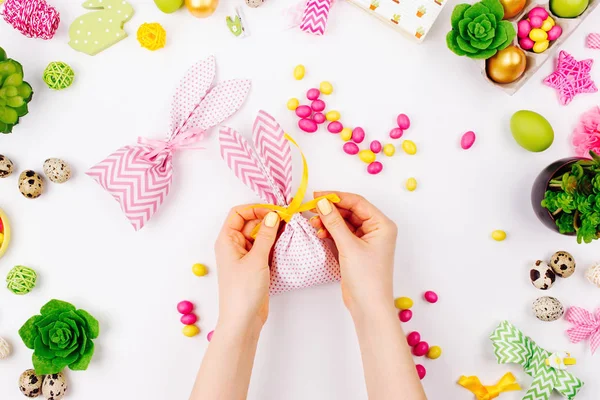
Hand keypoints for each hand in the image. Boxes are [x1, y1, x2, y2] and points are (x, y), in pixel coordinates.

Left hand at [214, 206, 280, 331]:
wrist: (243, 320)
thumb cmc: (243, 291)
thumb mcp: (256, 259)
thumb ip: (265, 235)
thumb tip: (273, 216)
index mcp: (227, 240)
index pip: (238, 213)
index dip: (256, 209)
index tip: (275, 211)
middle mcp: (233, 245)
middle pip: (250, 223)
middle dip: (267, 218)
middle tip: (288, 217)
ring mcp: (244, 256)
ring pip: (258, 235)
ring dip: (272, 231)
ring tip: (290, 228)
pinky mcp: (254, 266)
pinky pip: (263, 248)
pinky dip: (273, 243)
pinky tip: (286, 241)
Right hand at [310, 192, 397, 317]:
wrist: (369, 306)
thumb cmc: (367, 278)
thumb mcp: (348, 246)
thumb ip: (334, 223)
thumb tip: (322, 203)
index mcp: (382, 225)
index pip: (357, 202)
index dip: (336, 197)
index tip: (317, 196)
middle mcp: (376, 229)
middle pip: (350, 211)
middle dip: (331, 210)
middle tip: (311, 209)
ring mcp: (366, 240)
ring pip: (344, 222)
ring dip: (329, 221)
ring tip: (314, 223)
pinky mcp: (356, 250)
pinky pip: (342, 234)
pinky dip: (331, 232)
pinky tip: (320, 232)